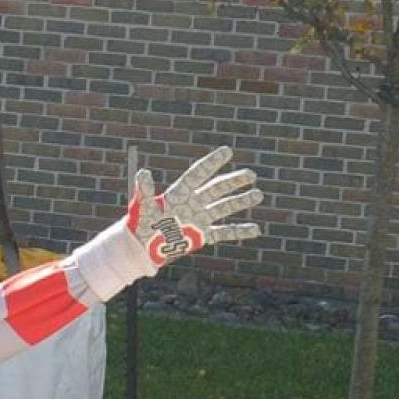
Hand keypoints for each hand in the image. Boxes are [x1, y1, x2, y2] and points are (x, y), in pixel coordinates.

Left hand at [127, 145, 262, 267]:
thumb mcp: (143, 206)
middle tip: (251, 175)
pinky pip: (225, 232)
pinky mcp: (202, 236)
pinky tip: (256, 229)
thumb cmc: (140, 224)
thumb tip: (143, 173)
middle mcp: (193, 203)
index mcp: (179, 193)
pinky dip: (240, 231)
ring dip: (241, 201)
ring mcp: (199, 219)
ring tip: (258, 194)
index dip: (212, 162)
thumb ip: (145, 191)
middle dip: (234, 181)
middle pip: (217, 188)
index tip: (227, 151)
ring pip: (224, 207)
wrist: (142, 247)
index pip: (199, 174)